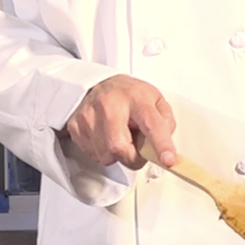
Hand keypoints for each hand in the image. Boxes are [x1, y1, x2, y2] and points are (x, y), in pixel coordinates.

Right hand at [60, 74, 175, 168]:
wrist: (100, 84)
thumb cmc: (130, 96)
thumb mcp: (155, 101)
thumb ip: (165, 123)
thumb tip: (163, 147)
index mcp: (136, 98)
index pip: (151, 124)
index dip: (161, 145)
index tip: (168, 160)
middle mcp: (110, 104)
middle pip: (119, 147)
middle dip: (132, 158)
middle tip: (137, 151)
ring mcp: (89, 114)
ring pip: (105, 155)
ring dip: (116, 154)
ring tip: (119, 136)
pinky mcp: (76, 125)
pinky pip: (93, 155)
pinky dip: (102, 152)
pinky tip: (105, 136)